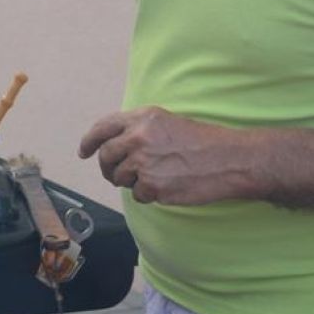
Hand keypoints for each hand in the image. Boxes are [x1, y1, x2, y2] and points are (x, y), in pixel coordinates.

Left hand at [78, 107, 256, 205]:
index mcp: (142, 118)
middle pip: (106, 156)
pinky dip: (147, 194)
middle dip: (107, 168)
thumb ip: (137, 128)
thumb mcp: (166, 121)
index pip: (103, 128)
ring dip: (130, 181)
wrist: (229, 160)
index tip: (83, 151)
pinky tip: (166, 186)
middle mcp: (138, 138)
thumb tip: (112, 143)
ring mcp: (144, 163)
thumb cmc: (201, 141)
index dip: (89, 141)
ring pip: (120, 177)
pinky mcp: (153, 186)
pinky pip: (137, 194)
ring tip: (153, 177)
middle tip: (114, 174)